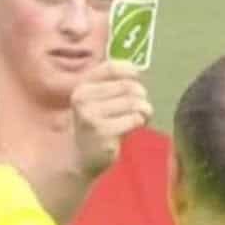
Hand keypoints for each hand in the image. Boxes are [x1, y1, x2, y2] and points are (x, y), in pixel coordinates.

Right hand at [70, 60, 153, 177]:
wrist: (81, 156)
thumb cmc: (95, 124)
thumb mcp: (96, 100)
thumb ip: (112, 84)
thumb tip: (136, 70)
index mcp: (82, 87)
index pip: (110, 68)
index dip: (129, 70)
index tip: (137, 77)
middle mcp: (83, 99)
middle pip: (127, 86)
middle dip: (141, 96)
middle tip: (142, 106)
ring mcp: (91, 116)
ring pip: (133, 103)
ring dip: (144, 110)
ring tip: (141, 117)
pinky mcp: (103, 132)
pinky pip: (134, 119)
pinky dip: (140, 122)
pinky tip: (136, 127)